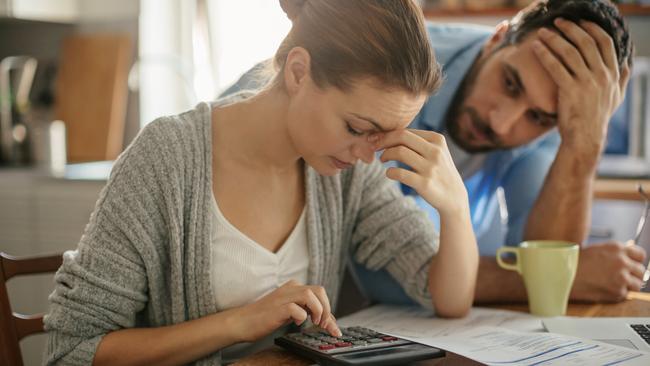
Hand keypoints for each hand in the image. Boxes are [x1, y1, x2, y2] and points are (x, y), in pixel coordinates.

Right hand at [230, 280, 340, 341]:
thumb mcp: (291, 313)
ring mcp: (283, 297)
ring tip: (314, 322)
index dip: (329, 310)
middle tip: (323, 324)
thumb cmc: (265, 318)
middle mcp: (290, 288)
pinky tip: (298, 322)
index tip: (333, 327)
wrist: (243, 322)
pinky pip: (296, 308)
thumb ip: (307, 311)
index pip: (319, 293)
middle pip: (319, 290)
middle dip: (327, 308)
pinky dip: (301, 316)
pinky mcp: (277, 308)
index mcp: (294, 288)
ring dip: (318, 310)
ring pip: (310, 295)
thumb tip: (327, 321)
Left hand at [374, 129, 467, 215]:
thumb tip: (386, 134)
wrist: (453, 197)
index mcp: (437, 139)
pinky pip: (400, 173)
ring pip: (400, 152)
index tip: (376, 139)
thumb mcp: (434, 152)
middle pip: (402, 136)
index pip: (406, 131)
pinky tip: (389, 173)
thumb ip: (416, 142)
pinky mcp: (425, 183)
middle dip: (383, 140)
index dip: (387, 134)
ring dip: (385, 155)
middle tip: (374, 146)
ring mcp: (431, 167)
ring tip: (382, 159)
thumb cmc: (438, 171)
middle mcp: (435, 151)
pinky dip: (390, 172)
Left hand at [533, 19, 630, 163]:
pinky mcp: (570, 91)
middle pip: (586, 42)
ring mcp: (587, 82)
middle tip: (558, 22)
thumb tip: (627, 65)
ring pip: (570, 52)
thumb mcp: (616, 98)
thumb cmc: (597, 118)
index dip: (591, 28)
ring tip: (542, 32)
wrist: (585, 138)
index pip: (605, 42)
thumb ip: (621, 79)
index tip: (580, 22)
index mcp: (613, 74)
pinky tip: (536, 47)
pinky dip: (545, 54)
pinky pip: (556, 67)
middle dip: (571, 28)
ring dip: (554, 39)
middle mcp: (602, 75)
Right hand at [571, 241, 646, 301]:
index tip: (632, 265)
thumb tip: (626, 259)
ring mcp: (621, 277)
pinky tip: (604, 289)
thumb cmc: (574, 263)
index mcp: (616, 248)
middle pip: (641, 270)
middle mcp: (622, 261)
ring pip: (637, 284)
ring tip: (612, 285)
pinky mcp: (618, 291)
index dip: (636, 261)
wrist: (562, 275)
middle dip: (632, 274)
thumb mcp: (596, 250)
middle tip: (621, 277)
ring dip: (628, 285)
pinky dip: (617, 294)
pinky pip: (625, 294)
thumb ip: (613, 254)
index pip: (640, 254)